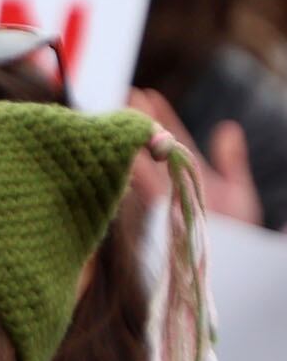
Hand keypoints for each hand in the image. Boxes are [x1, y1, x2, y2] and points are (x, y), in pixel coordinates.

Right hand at [128, 91, 264, 226]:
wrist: (237, 265)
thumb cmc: (240, 234)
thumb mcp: (238, 192)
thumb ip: (232, 161)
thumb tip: (227, 128)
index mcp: (190, 177)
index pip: (172, 140)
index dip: (161, 117)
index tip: (147, 94)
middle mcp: (170, 187)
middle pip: (149, 149)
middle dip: (137, 124)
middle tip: (125, 98)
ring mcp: (160, 201)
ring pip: (140, 166)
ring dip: (129, 142)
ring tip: (120, 117)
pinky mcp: (153, 215)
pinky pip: (139, 188)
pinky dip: (130, 169)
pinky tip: (122, 151)